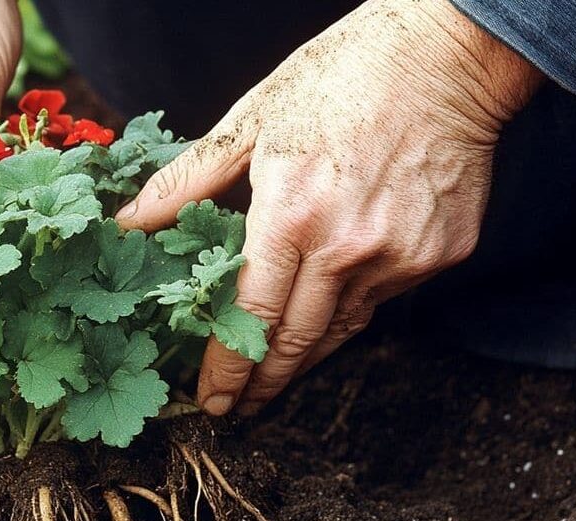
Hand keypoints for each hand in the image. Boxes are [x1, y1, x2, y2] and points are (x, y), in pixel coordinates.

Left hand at [116, 0, 541, 415]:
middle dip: (263, 385)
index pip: (250, 318)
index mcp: (291, 214)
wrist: (447, 55)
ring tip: (273, 381)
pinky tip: (326, 312)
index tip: (212, 403)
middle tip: (238, 411)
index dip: (227, 369)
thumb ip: (187, 181)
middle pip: (296, 343)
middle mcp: (348, 248)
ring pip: (341, 329)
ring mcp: (400, 256)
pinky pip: (382, 300)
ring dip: (304, 359)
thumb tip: (127, 221)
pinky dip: (350, 309)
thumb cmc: (340, 77)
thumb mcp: (253, 119)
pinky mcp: (440, 255)